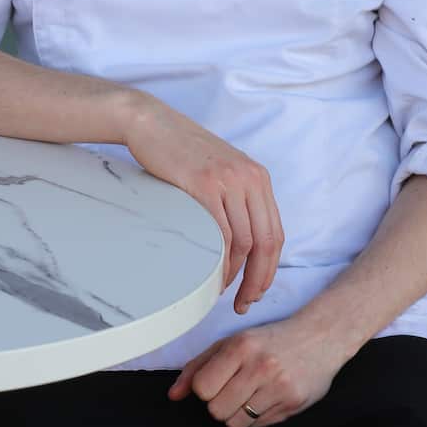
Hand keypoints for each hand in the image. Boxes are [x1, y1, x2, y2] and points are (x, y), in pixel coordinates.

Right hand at [122, 93, 282, 311]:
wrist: (151, 123)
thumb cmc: (178, 152)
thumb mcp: (218, 171)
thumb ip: (234, 199)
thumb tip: (239, 245)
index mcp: (257, 178)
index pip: (275, 234)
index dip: (269, 269)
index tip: (255, 291)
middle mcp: (249, 178)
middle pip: (266, 242)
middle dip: (258, 280)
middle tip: (243, 303)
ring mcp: (227, 180)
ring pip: (244, 241)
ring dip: (235, 274)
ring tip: (220, 292)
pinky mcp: (204, 184)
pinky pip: (221, 233)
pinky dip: (219, 260)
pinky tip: (211, 274)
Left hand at [166, 316, 349, 426]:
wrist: (320, 337)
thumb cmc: (269, 340)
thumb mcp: (231, 343)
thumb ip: (198, 367)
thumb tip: (173, 396)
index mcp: (240, 346)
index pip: (202, 388)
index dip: (204, 389)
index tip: (216, 382)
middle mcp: (260, 366)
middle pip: (216, 410)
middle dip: (219, 404)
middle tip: (233, 390)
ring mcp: (279, 387)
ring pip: (236, 423)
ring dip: (237, 414)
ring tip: (249, 396)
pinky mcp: (294, 404)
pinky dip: (255, 418)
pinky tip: (266, 399)